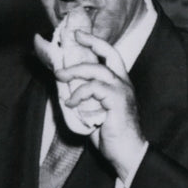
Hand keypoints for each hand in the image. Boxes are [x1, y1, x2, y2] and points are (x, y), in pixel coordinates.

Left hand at [57, 31, 147, 181]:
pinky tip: (70, 103)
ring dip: (75, 71)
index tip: (79, 34)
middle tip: (68, 45)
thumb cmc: (111, 134)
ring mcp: (122, 91)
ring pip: (97, 70)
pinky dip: (78, 93)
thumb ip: (85, 96)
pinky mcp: (117, 101)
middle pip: (108, 54)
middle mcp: (124, 83)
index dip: (95, 42)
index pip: (111, 55)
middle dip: (88, 45)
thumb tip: (64, 87)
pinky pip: (94, 88)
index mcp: (120, 83)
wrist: (127, 153)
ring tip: (60, 76)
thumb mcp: (94, 110)